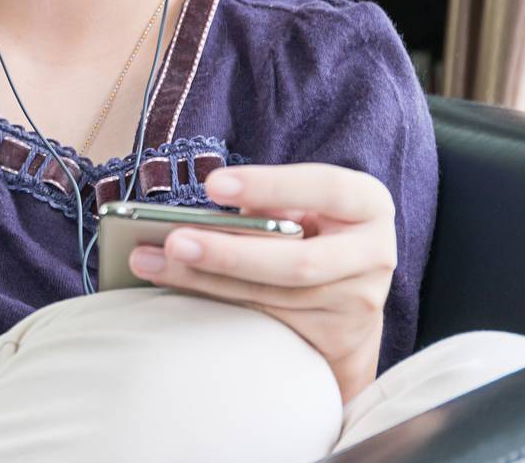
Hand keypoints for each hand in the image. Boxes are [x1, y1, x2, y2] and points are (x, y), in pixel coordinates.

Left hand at [127, 163, 397, 403]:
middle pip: (298, 262)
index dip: (269, 186)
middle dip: (229, 254)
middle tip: (172, 241)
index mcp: (368, 204)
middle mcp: (374, 254)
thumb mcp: (303, 203)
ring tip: (151, 263)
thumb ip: (269, 204)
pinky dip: (217, 304)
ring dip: (205, 282)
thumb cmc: (312, 228)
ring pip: (274, 297)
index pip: (325, 188)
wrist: (353, 295)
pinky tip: (174, 290)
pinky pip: (267, 323)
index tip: (212, 185)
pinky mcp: (336, 338)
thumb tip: (205, 219)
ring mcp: (358, 303)